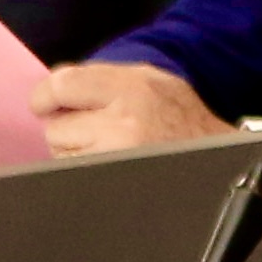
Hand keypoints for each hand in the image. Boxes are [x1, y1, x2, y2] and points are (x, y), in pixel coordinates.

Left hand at [28, 60, 218, 157]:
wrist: (216, 157)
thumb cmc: (181, 119)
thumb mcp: (149, 80)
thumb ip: (101, 79)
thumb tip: (54, 89)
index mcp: (130, 87)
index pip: (60, 86)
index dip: (45, 97)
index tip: (45, 104)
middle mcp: (121, 123)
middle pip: (56, 127)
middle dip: (68, 129)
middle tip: (94, 129)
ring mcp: (115, 158)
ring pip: (62, 156)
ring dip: (76, 153)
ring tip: (109, 149)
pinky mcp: (112, 182)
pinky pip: (75, 176)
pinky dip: (85, 171)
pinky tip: (109, 165)